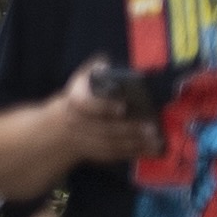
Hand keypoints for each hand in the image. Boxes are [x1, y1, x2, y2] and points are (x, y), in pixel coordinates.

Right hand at [48, 60, 159, 176]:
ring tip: (157, 142)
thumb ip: (92, 70)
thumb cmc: (77, 100)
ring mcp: (85, 140)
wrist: (60, 128)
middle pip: (104, 128)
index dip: (104, 107)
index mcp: (74, 103)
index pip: (86, 105)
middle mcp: (77, 124)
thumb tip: (105, 62)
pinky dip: (132, 154)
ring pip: (111, 144)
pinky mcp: (95, 153)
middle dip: (129, 130)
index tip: (123, 107)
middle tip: (152, 128)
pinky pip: (114, 155)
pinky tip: (149, 151)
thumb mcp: (80, 82)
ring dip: (135, 144)